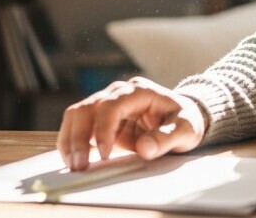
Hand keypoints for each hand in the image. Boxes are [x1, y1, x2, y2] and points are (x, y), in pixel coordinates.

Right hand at [57, 76, 206, 170]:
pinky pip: (79, 126)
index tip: (104, 154)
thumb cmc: (185, 120)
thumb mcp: (186, 129)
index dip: (104, 130)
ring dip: (70, 140)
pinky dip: (72, 142)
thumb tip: (145, 148)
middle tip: (80, 165)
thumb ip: (167, 137)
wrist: (182, 118)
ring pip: (77, 115)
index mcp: (139, 90)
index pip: (112, 106)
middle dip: (79, 137)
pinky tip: (73, 159)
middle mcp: (119, 92)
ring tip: (74, 165)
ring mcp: (107, 104)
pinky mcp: (101, 119)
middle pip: (87, 108)